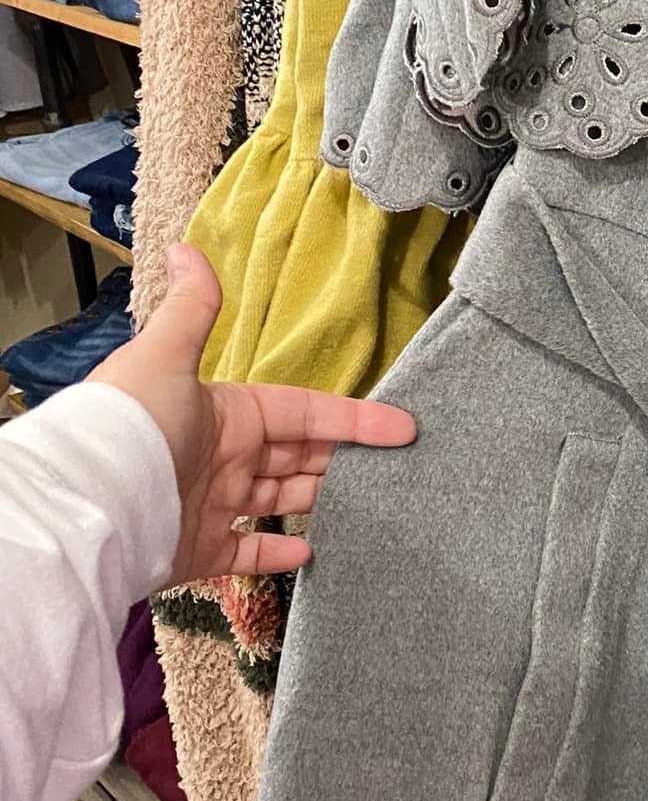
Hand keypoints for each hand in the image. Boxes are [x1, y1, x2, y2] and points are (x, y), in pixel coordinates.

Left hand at [92, 242, 415, 586]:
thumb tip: (185, 246)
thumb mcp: (166, 354)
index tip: (402, 427)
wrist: (91, 499)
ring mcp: (214, 504)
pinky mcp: (201, 549)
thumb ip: (193, 307)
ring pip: (281, 499)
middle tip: (395, 472)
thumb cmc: (135, 422)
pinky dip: (278, 554)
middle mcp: (225, 456)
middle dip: (343, 460)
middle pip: (298, 456)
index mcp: (227, 413)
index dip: (353, 419)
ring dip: (318, 501)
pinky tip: (311, 554)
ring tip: (368, 508)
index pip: (304, 413)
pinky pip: (248, 550)